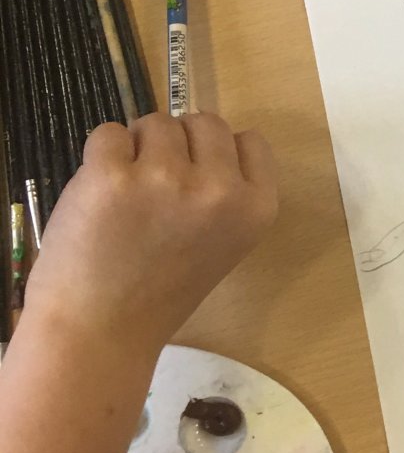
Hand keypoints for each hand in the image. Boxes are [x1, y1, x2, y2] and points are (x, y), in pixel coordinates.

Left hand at [23, 113, 277, 354]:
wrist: (101, 330)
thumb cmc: (159, 292)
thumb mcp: (221, 244)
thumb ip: (223, 194)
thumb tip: (196, 140)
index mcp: (255, 209)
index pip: (250, 141)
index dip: (217, 154)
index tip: (196, 179)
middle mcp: (219, 189)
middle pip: (204, 122)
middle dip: (178, 144)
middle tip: (156, 187)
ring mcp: (166, 179)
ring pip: (155, 123)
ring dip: (137, 149)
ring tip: (126, 197)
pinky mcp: (112, 175)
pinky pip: (108, 133)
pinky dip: (100, 157)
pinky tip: (100, 196)